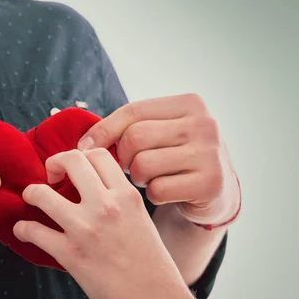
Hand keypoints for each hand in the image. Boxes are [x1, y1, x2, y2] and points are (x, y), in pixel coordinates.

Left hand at [13, 149, 193, 298]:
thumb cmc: (153, 266)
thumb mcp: (142, 220)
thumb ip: (119, 201)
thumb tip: (93, 190)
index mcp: (127, 196)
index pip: (97, 154)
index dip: (80, 156)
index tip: (73, 168)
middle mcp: (106, 206)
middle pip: (70, 161)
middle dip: (54, 163)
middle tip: (51, 176)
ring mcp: (86, 229)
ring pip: (42, 194)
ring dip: (31, 193)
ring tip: (31, 198)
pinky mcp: (70, 254)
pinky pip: (33, 231)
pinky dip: (23, 229)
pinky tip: (23, 230)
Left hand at [78, 94, 239, 225]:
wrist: (214, 189)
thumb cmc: (175, 156)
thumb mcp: (159, 132)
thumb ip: (127, 128)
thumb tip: (83, 145)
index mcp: (189, 103)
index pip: (133, 111)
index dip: (104, 130)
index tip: (84, 147)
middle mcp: (204, 124)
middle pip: (135, 138)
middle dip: (124, 157)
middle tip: (132, 166)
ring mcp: (210, 154)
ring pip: (143, 165)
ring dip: (138, 177)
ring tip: (149, 177)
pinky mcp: (210, 184)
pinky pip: (157, 190)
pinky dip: (152, 195)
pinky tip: (164, 191)